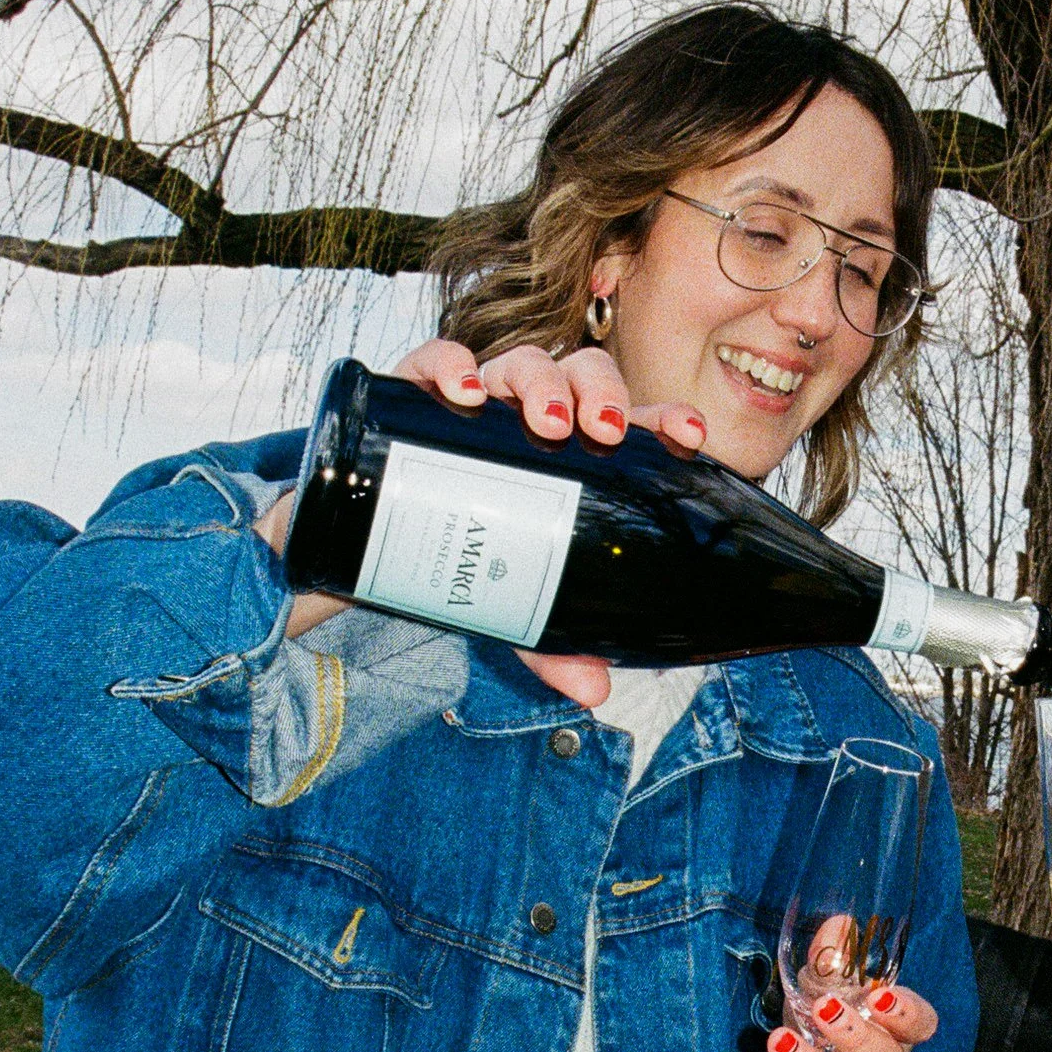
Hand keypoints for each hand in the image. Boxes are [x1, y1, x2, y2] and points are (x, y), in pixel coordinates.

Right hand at [258, 334, 710, 699]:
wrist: (362, 541)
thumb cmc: (460, 552)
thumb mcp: (509, 600)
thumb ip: (550, 645)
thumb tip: (594, 694)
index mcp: (573, 451)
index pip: (631, 421)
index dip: (664, 418)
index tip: (689, 435)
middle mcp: (531, 414)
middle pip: (580, 377)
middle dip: (599, 394)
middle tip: (602, 433)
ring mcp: (477, 398)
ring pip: (519, 363)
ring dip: (540, 383)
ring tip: (546, 422)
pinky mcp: (413, 390)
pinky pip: (434, 358)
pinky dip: (450, 364)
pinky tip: (463, 390)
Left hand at [761, 978, 939, 1051]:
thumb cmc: (816, 1031)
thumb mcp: (819, 990)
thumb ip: (831, 961)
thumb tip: (840, 923)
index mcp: (889, 1032)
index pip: (920, 1025)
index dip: (907, 1014)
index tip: (881, 996)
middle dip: (857, 1035)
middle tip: (824, 1009)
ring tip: (779, 1041)